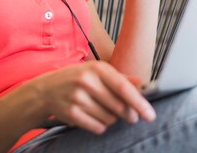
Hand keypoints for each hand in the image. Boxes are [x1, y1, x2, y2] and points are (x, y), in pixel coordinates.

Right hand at [33, 61, 155, 133]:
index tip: (150, 115)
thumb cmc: (78, 79)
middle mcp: (87, 81)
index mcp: (97, 68)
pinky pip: (97, 127)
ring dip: (112, 119)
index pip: (123, 88)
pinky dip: (100, 126)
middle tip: (130, 116)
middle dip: (128, 114)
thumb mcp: (97, 72)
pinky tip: (93, 116)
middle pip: (119, 106)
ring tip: (103, 110)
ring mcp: (77, 98)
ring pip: (109, 119)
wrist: (46, 90)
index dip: (139, 103)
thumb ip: (121, 77)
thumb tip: (142, 83)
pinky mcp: (71, 114)